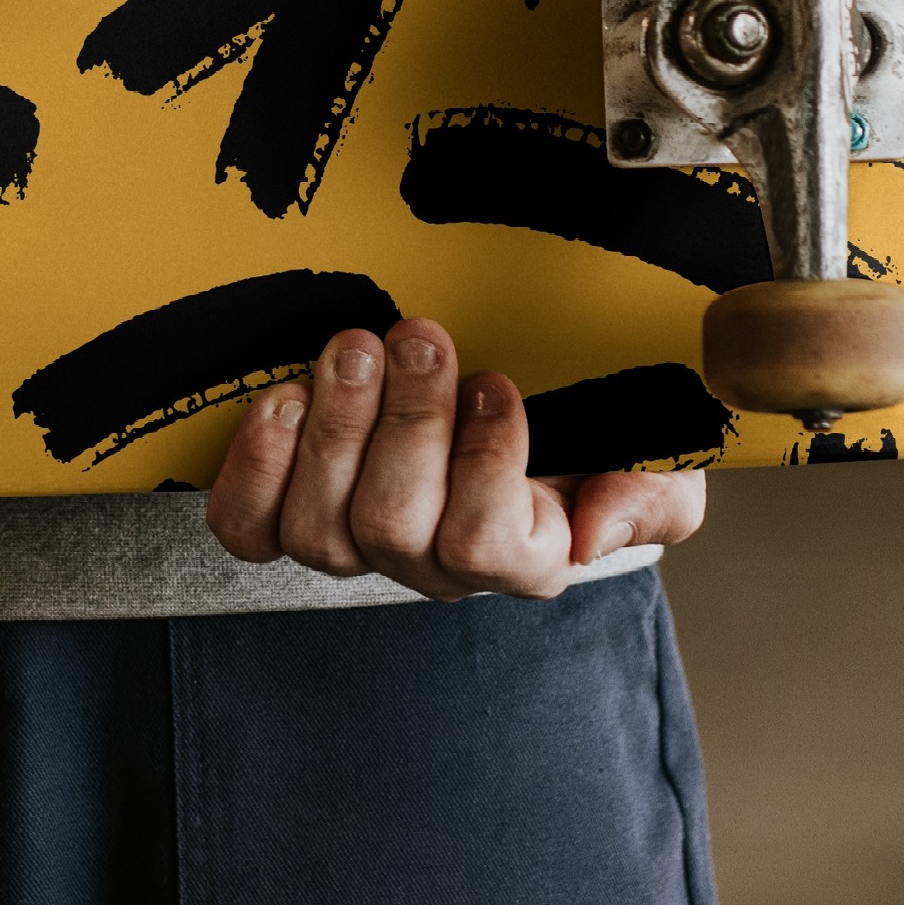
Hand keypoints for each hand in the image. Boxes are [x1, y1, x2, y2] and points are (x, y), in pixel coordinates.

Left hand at [206, 317, 705, 598]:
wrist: (517, 400)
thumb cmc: (585, 433)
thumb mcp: (654, 460)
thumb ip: (650, 497)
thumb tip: (593, 529)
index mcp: (522, 556)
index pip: (489, 548)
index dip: (485, 462)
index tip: (495, 381)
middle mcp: (431, 567)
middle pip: (395, 528)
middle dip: (404, 423)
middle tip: (418, 337)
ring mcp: (355, 545)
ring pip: (321, 528)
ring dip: (335, 426)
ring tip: (356, 349)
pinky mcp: (286, 517)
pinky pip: (249, 525)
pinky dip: (257, 465)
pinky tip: (284, 399)